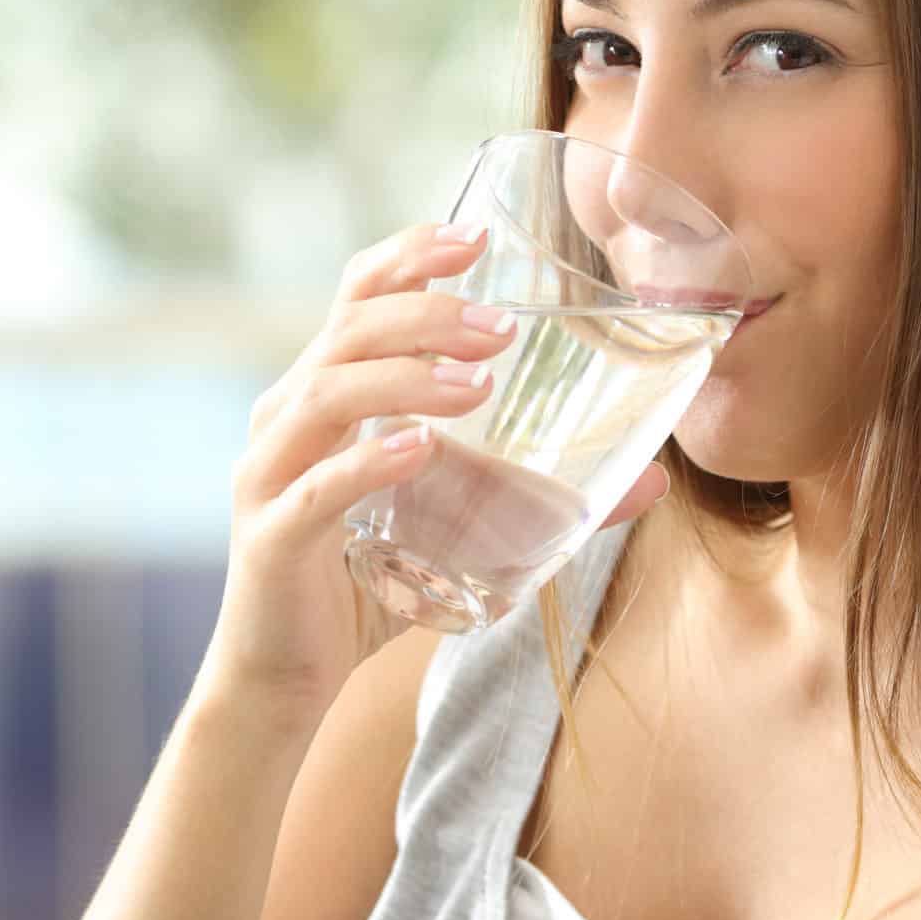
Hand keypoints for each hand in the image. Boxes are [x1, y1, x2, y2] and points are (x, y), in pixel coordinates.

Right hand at [194, 221, 669, 728]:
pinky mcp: (270, 537)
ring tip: (475, 383)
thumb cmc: (363, 588)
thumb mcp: (453, 529)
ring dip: (405, 378)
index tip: (474, 238)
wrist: (283, 681)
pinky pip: (316, 488)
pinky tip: (419, 452)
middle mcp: (286, 419)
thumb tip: (650, 482)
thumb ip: (531, 497)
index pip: (356, 297)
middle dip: (426, 315)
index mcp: (323, 396)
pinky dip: (367, 464)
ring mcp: (270, 474)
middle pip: (346, 332)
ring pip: (326, 393)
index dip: (407, 257)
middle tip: (500, 328)